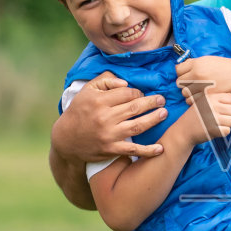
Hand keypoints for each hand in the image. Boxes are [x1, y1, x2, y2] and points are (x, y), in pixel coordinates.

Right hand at [54, 71, 168, 160]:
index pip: (126, 93)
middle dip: (152, 102)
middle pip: (134, 107)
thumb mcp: (88, 90)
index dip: (138, 92)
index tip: (141, 94)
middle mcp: (104, 117)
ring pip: (137, 126)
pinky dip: (148, 150)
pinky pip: (133, 149)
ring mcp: (108, 135)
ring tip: (164, 114)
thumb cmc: (80, 111)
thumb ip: (106, 80)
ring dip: (154, 119)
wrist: (66, 139)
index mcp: (99, 101)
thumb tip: (126, 83)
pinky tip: (161, 149)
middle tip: (162, 100)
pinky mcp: (111, 149)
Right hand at [174, 91, 230, 144]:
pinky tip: (215, 130)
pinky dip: (222, 132)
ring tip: (217, 125)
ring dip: (227, 125)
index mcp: (210, 97)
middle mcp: (212, 106)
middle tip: (220, 119)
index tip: (221, 110)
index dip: (229, 105)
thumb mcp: (206, 103)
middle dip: (230, 116)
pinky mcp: (212, 129)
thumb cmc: (196, 116)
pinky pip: (227, 131)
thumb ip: (222, 99)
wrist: (183, 130)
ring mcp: (212, 118)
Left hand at [175, 56, 230, 100]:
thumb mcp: (208, 60)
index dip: (181, 73)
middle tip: (192, 84)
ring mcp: (202, 85)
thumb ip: (193, 63)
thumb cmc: (224, 67)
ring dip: (188, 93)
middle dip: (184, 84)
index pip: (178, 70)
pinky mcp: (207, 96)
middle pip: (179, 82)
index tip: (186, 75)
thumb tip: (179, 68)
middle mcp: (198, 74)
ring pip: (184, 93)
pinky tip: (200, 97)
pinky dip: (193, 100)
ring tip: (196, 91)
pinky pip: (191, 100)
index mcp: (197, 63)